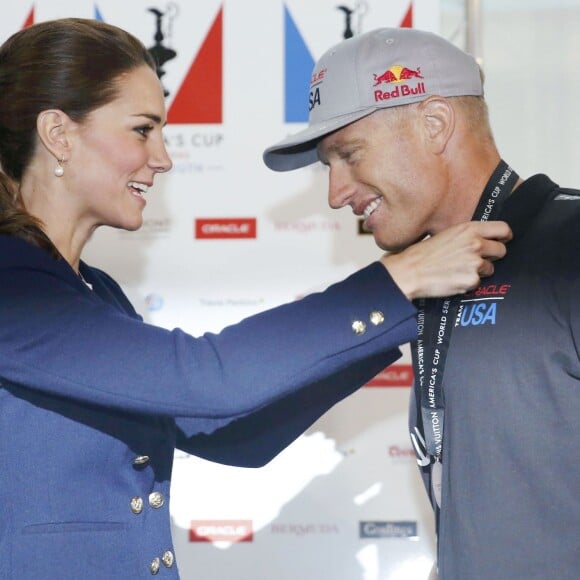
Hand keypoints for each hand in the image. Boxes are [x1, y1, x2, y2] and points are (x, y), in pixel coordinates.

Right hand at [380, 221, 512, 299]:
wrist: (410, 271)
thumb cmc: (423, 253)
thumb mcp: (447, 234)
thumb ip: (467, 235)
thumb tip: (483, 239)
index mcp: (469, 229)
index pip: (503, 229)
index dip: (504, 237)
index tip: (501, 241)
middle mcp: (476, 244)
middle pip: (502, 250)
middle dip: (492, 256)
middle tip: (477, 259)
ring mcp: (475, 263)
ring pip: (490, 268)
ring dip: (479, 271)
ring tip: (458, 270)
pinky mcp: (472, 280)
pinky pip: (478, 283)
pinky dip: (468, 283)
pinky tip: (453, 279)